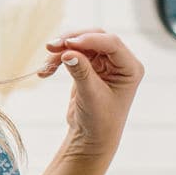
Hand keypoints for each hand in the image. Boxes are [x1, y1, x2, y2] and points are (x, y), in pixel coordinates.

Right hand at [38, 28, 144, 163]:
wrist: (91, 136)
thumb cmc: (99, 121)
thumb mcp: (91, 96)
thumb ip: (81, 72)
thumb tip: (67, 52)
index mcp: (130, 68)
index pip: (111, 43)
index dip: (89, 40)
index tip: (68, 44)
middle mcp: (119, 61)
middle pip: (95, 37)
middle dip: (72, 40)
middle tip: (51, 47)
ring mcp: (104, 62)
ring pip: (81, 44)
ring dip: (61, 50)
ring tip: (46, 64)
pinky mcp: (89, 66)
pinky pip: (72, 53)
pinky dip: (58, 59)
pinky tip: (45, 71)